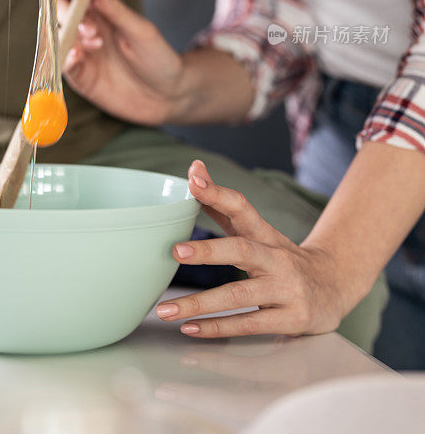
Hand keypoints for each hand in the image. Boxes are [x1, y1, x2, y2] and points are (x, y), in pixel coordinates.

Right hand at [58, 0, 184, 123]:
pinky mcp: (79, 74)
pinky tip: (78, 57)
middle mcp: (87, 25)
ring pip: (58, 34)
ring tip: (96, 43)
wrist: (166, 97)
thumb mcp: (140, 31)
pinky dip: (65, 58)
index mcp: (103, 7)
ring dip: (69, 36)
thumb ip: (116, 9)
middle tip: (92, 29)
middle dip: (71, 13)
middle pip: (62, 7)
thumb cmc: (157, 58)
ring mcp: (81, 49)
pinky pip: (62, 63)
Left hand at [155, 160, 345, 337]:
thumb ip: (223, 206)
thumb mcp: (258, 232)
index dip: (217, 192)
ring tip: (166, 310)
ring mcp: (286, 289)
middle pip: (242, 250)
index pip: (242, 207)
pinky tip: (190, 328)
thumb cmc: (282, 257)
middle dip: (208, 251)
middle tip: (175, 251)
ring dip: (199, 303)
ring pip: (239, 294)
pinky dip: (218, 328)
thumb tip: (194, 172)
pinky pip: (249, 324)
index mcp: (265, 233)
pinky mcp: (291, 319)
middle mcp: (276, 258)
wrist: (334, 286)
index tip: (193, 180)